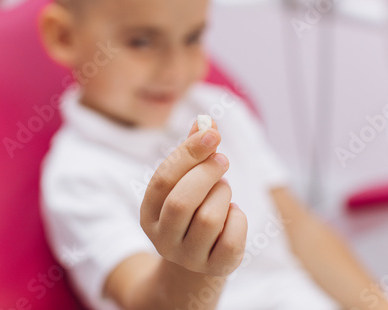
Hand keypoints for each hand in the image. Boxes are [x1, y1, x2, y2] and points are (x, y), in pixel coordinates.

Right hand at [140, 120, 246, 275]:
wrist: (198, 260)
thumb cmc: (193, 210)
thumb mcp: (186, 182)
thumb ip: (193, 152)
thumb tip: (205, 121)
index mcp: (149, 213)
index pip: (163, 180)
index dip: (189, 153)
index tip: (212, 134)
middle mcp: (163, 238)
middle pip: (182, 202)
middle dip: (207, 173)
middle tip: (222, 160)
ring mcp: (188, 257)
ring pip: (209, 219)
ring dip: (223, 195)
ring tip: (224, 190)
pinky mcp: (216, 267)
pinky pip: (232, 238)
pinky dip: (238, 218)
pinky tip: (232, 214)